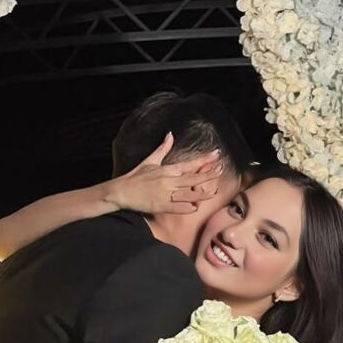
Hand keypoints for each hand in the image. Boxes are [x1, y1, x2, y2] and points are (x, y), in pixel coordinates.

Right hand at [103, 133, 223, 215]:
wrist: (121, 191)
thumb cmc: (135, 177)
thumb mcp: (150, 161)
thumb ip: (162, 148)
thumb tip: (170, 135)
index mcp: (167, 169)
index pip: (189, 164)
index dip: (204, 159)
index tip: (216, 154)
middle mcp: (168, 180)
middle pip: (193, 178)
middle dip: (208, 174)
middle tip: (221, 169)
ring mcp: (164, 193)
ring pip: (188, 194)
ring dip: (201, 193)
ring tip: (214, 192)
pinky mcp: (159, 205)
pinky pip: (176, 207)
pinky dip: (186, 207)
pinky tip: (195, 207)